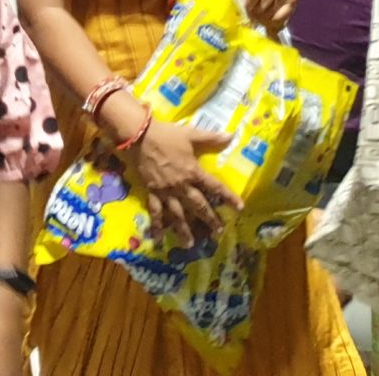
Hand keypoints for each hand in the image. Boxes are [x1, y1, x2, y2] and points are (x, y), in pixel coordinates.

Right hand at [124, 117, 234, 249]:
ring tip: (190, 244)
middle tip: (218, 232)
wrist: (139, 136)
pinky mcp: (152, 192)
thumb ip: (211, 138)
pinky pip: (155, 211)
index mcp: (193, 171)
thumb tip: (232, 136)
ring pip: (177, 214)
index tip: (239, 208)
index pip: (215, 186)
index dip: (228, 197)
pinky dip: (157, 225)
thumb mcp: (191, 134)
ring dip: (184, 230)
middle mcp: (181, 185)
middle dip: (209, 219)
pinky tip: (158, 237)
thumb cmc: (166, 135)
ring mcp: (166, 191)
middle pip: (198, 205)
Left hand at [236, 0, 298, 32]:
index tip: (246, 11)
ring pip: (273, 11)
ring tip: (259, 20)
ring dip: (264, 19)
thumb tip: (236, 2)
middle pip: (263, 5)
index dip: (248, 6)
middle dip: (256, 14)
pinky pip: (284, 15)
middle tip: (252, 18)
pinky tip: (270, 22)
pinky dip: (276, 21)